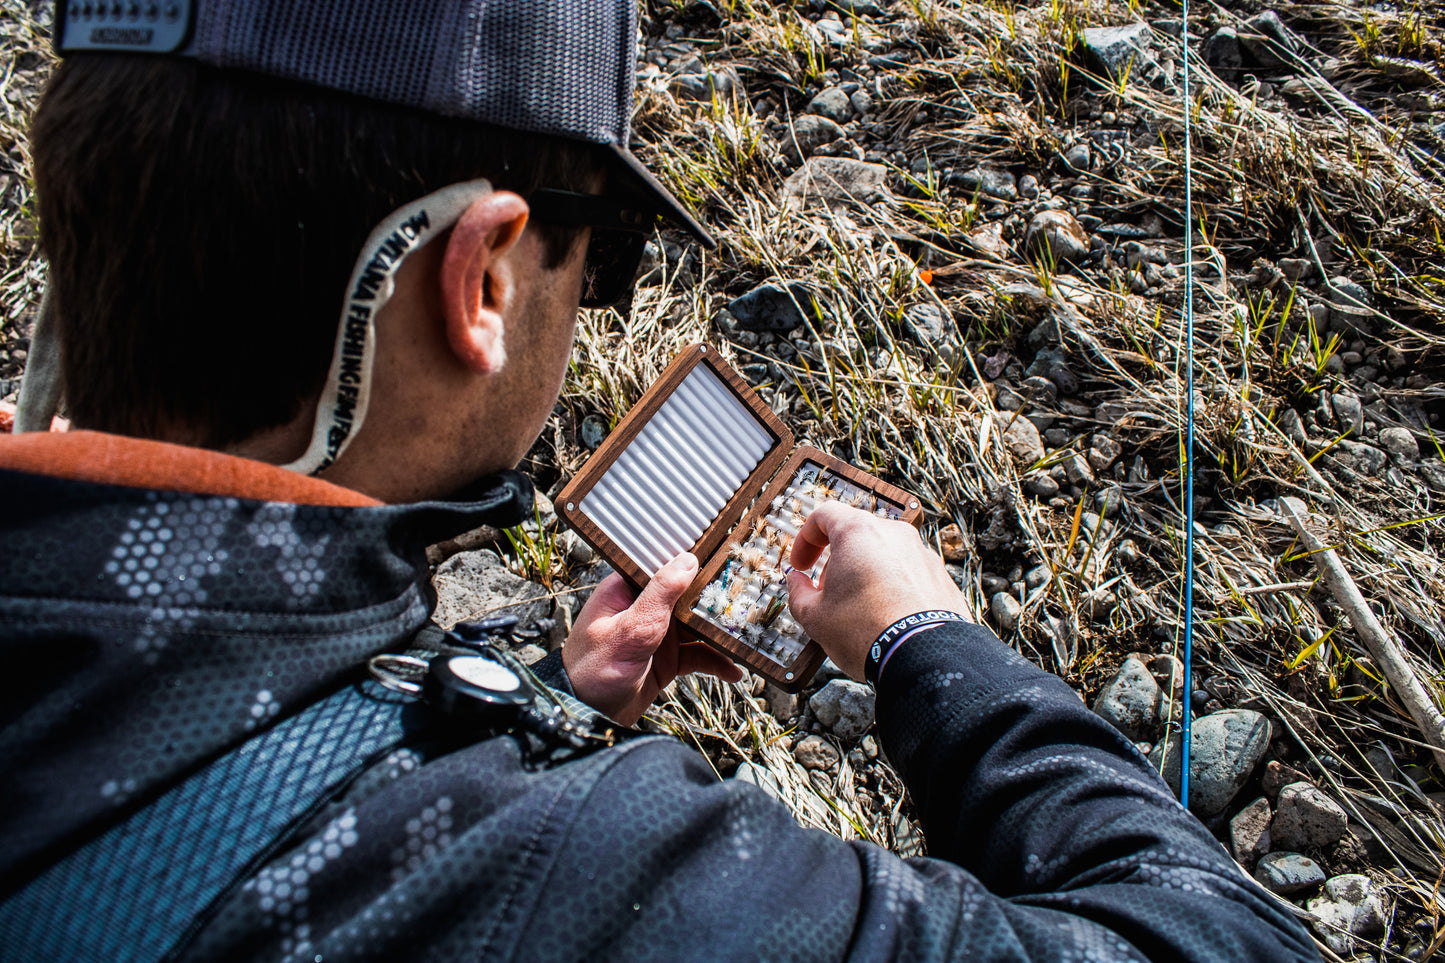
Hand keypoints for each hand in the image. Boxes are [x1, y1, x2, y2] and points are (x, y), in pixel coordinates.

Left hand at [564, 552, 743, 723]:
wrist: (585, 717)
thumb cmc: (592, 671)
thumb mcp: (630, 629)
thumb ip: (659, 595)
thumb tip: (687, 561)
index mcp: (627, 590)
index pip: (664, 565)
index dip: (693, 559)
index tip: (726, 553)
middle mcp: (644, 608)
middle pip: (687, 595)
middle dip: (716, 598)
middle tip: (748, 595)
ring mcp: (657, 634)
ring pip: (696, 625)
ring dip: (719, 632)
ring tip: (747, 633)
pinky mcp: (666, 659)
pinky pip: (697, 654)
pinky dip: (715, 661)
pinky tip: (733, 669)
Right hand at [787, 502, 970, 679]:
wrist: (924, 659)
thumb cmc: (866, 632)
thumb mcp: (814, 616)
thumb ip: (798, 592)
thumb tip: (797, 583)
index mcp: (858, 532)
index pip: (824, 515)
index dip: (806, 539)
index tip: (802, 565)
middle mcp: (895, 535)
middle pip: (857, 535)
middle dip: (837, 561)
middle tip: (827, 592)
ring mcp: (922, 554)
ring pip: (885, 555)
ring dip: (866, 574)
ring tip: (858, 610)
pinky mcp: (941, 577)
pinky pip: (909, 575)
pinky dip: (893, 588)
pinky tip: (886, 618)